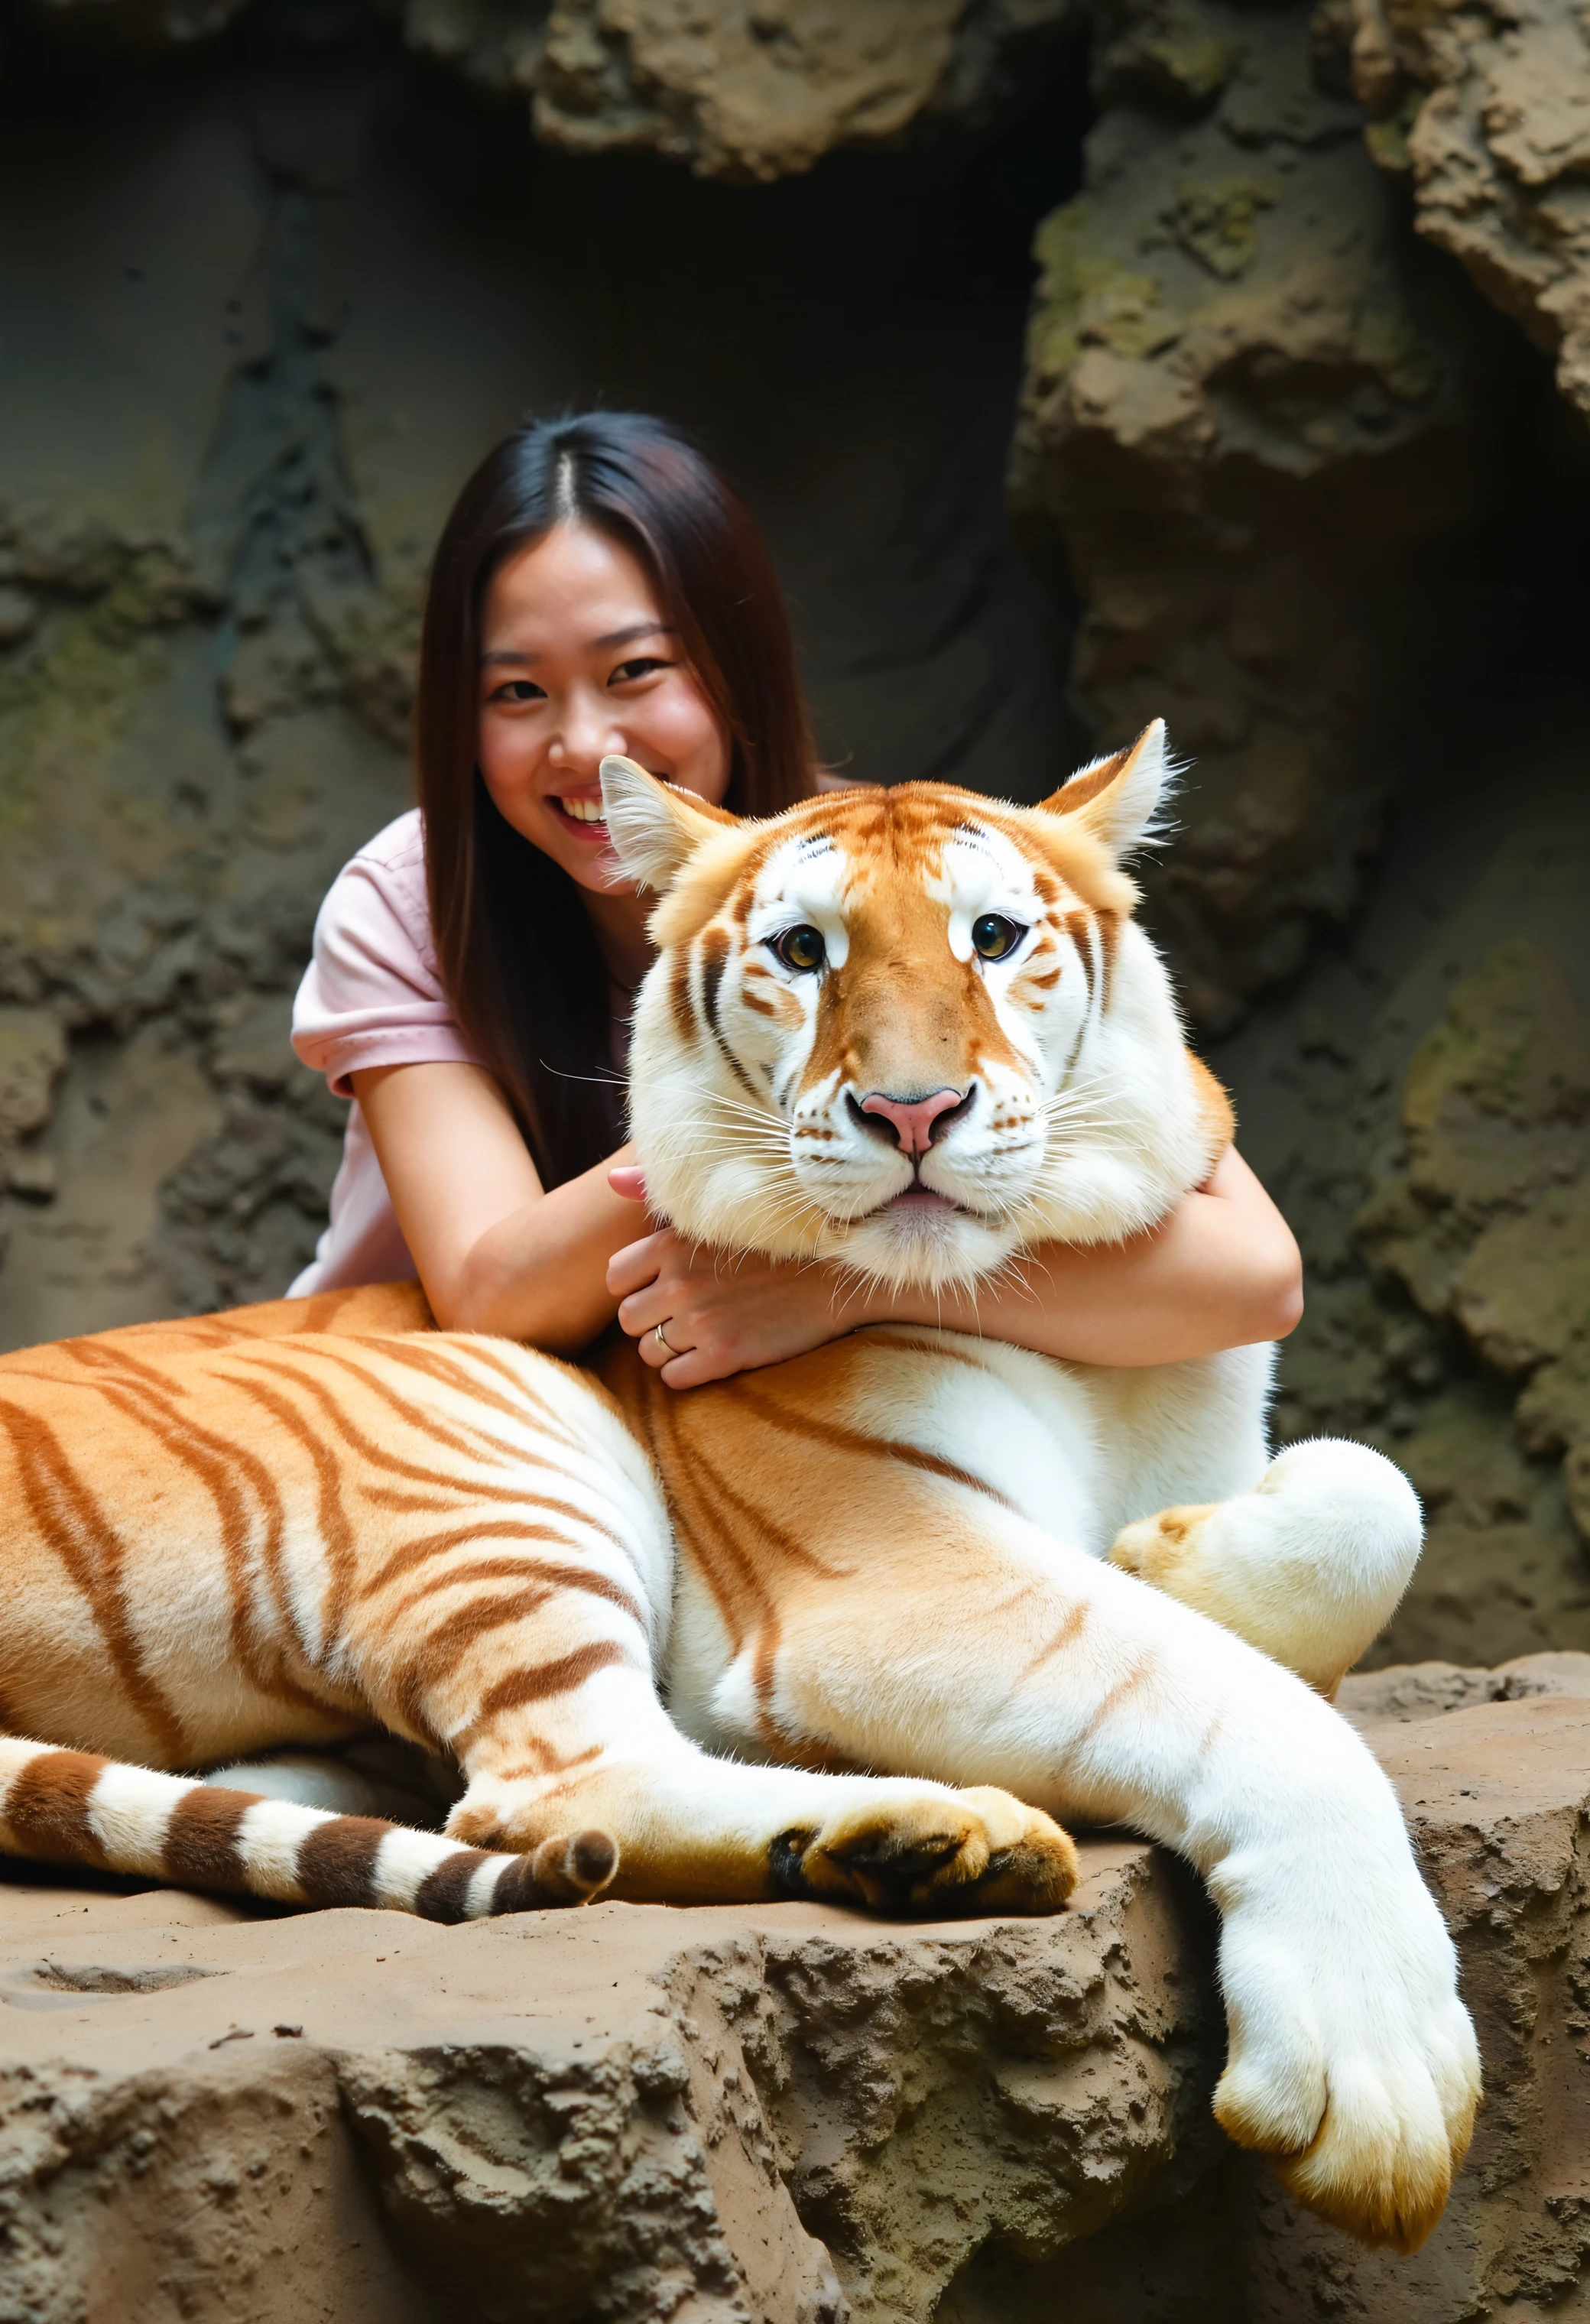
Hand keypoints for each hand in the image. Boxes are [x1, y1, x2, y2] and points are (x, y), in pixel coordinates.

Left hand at [606, 1179, 869, 1386]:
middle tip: (682, 1316)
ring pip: (649, 1352)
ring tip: (701, 1334)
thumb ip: (658, 1196)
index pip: (616, 1279)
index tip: (661, 1289)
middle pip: (627, 1320)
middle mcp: (680, 1282)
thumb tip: (612, 1182)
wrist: (836, 1275)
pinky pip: (675, 1378)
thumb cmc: (775, 1240)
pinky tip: (713, 1354)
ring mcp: (701, 1321)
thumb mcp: (716, 1210)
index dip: (636, 1288)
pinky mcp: (725, 1354)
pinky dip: (688, 1372)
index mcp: (672, 1244)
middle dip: (650, 1321)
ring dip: (670, 1348)